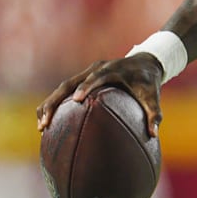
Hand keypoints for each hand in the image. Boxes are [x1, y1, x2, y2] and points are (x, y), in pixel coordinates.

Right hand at [36, 54, 165, 136]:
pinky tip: (47, 123)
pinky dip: (55, 104)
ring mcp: (87, 73)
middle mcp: (96, 69)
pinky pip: (64, 90)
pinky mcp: (82, 78)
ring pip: (63, 87)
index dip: (86, 87)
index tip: (76, 100)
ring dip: (50, 104)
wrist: (145, 63)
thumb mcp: (153, 96)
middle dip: (56, 101)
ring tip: (41, 126)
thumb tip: (154, 134)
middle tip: (45, 122)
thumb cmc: (148, 82)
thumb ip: (155, 113)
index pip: (97, 77)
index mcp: (112, 70)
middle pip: (70, 82)